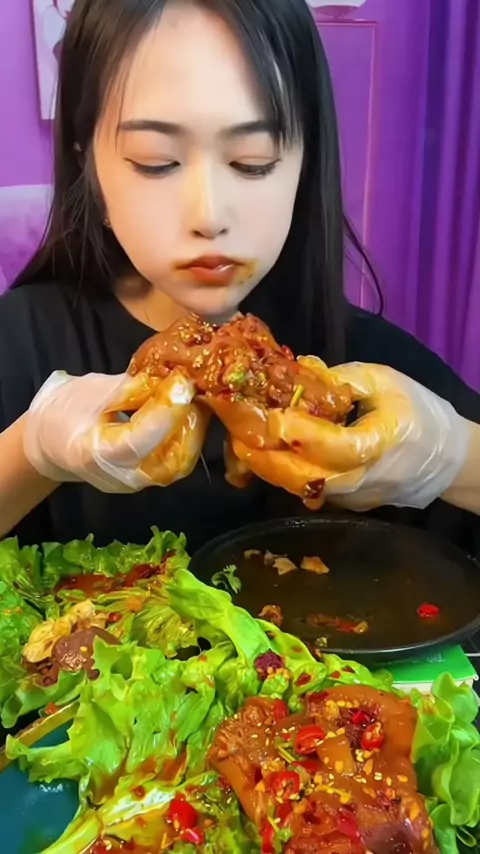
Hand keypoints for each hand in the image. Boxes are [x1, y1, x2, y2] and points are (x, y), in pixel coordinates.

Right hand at [24, 369, 208, 492]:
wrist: (52, 442)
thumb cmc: (68, 410)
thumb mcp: (95, 390)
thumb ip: (134, 388)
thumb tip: (170, 378)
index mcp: (96, 454)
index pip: (139, 439)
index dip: (165, 411)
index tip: (181, 382)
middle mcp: (120, 477)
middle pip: (169, 458)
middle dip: (188, 421)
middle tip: (195, 389)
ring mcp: (137, 483)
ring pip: (179, 463)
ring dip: (193, 430)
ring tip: (195, 399)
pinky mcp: (148, 479)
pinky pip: (176, 462)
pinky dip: (188, 437)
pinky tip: (189, 414)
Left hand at [228, 361, 469, 510]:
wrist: (446, 461)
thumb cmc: (418, 413)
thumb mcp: (386, 382)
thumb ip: (344, 379)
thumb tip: (301, 371)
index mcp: (377, 444)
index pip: (334, 446)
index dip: (300, 434)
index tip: (273, 417)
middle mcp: (359, 478)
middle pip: (303, 477)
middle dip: (265, 459)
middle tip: (236, 436)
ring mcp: (349, 496)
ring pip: (299, 488)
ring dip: (267, 469)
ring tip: (240, 445)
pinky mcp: (343, 502)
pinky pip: (306, 489)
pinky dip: (282, 474)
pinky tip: (264, 454)